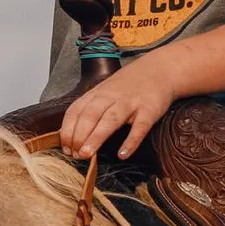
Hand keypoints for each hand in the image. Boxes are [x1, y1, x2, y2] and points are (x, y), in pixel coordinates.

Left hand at [60, 52, 183, 160]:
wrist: (159, 70)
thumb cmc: (128, 86)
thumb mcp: (104, 92)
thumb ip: (90, 109)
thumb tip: (71, 135)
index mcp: (97, 94)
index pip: (76, 111)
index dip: (68, 130)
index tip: (65, 148)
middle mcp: (111, 97)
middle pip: (90, 116)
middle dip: (78, 136)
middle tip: (73, 155)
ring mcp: (130, 103)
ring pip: (110, 120)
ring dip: (96, 138)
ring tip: (87, 155)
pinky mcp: (149, 111)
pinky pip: (139, 127)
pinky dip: (131, 141)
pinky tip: (123, 154)